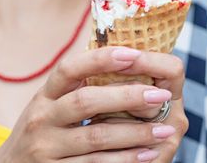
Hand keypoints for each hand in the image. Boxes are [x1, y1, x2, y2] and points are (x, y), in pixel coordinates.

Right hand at [0, 47, 177, 162]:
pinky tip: (148, 153)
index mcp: (45, 95)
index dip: (100, 59)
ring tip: (164, 130)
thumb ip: (78, 86)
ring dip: (135, 133)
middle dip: (127, 97)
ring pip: (96, 137)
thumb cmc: (44, 129)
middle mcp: (42, 118)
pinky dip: (124, 159)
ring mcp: (47, 148)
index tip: (133, 54)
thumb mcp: (51, 103)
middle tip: (161, 96)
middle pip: (86, 102)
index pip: (69, 69)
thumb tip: (126, 58)